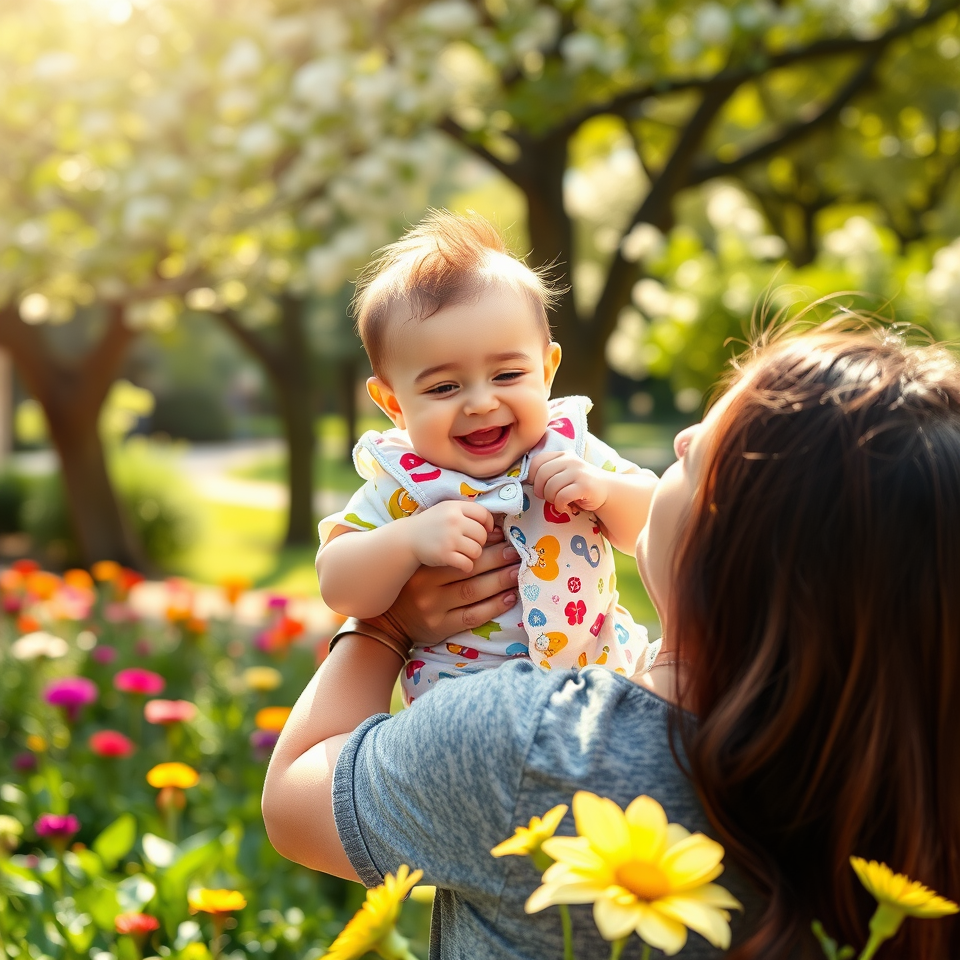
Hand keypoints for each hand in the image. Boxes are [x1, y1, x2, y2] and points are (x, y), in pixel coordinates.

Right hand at [369, 527, 520, 646]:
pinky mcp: (441, 627)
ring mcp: (434, 609)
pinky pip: (472, 616)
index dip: (483, 545)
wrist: (389, 622)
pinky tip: (509, 597)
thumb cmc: (411, 586)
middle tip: (515, 553)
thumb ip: (443, 549)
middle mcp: (427, 587)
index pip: (459, 553)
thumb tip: (481, 531)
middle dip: (496, 560)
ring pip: (473, 593)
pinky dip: (493, 607)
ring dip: (499, 582)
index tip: (502, 537)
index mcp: (423, 567)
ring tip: (516, 572)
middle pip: (469, 571)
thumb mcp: (421, 564)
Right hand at [408, 500, 494, 571]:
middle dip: (479, 541)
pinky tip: (459, 563)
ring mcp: (449, 538)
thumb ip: (469, 514)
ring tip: (463, 553)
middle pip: (482, 534)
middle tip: (468, 544)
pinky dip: (465, 565)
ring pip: (477, 550)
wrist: (407, 539)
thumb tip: (497, 530)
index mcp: (455, 507)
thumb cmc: (432, 525)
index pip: (484, 514)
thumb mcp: (447, 511)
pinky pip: (468, 563)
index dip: (488, 524)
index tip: (485, 530)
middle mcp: (453, 520)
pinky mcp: (444, 555)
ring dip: (473, 554)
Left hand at [529, 450, 609, 514]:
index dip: (532, 476)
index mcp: (562, 455)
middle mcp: (570, 460)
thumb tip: (525, 481)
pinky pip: (562, 496)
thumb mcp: (563, 474)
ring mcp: (579, 472)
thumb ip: (547, 472)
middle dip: (541, 490)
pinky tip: (566, 507)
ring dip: (552, 499)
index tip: (538, 486)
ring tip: (559, 502)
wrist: (607, 491)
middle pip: (541, 475)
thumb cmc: (579, 485)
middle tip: (548, 497)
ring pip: (551, 487)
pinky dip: (560, 505)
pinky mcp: (585, 485)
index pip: (536, 461)